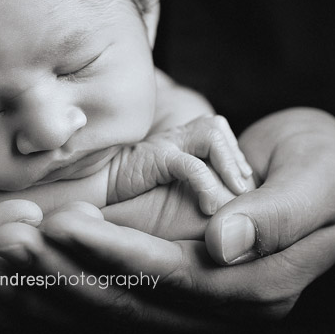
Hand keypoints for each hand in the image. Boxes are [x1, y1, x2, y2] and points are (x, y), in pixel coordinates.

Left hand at [0, 108, 334, 326]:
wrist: (318, 177)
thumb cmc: (322, 167)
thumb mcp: (320, 176)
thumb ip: (278, 213)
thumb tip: (224, 243)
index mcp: (261, 287)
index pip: (176, 277)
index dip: (117, 255)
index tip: (63, 226)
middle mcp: (222, 308)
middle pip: (132, 303)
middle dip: (64, 275)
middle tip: (5, 243)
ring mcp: (194, 306)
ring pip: (111, 311)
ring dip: (48, 291)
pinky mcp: (170, 291)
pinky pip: (109, 301)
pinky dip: (60, 296)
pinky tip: (11, 288)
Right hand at [108, 114, 255, 214]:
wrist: (92, 191)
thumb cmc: (128, 194)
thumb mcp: (167, 188)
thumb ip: (190, 185)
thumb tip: (225, 206)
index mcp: (177, 141)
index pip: (217, 129)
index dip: (234, 153)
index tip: (242, 182)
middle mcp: (172, 137)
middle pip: (217, 125)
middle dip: (236, 157)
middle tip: (243, 187)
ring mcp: (164, 144)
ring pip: (212, 133)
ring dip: (229, 164)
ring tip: (236, 194)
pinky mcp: (155, 158)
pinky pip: (191, 165)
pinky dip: (207, 185)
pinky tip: (209, 207)